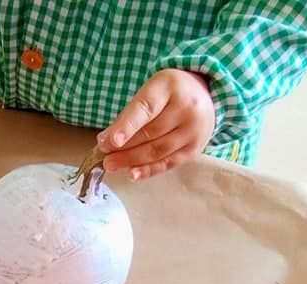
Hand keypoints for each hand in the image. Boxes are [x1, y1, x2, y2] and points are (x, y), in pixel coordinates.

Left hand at [97, 69, 215, 180]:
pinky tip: (132, 174)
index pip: (145, 109)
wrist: (204, 96)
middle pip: (150, 133)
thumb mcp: (150, 91)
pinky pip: (168, 163)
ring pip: (157, 150)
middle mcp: (186, 108)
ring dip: (131, 160)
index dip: (126, 126)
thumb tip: (106, 141)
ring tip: (111, 164)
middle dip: (123, 147)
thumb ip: (130, 114)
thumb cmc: (169, 95)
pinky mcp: (194, 149)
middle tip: (103, 155)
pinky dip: (148, 170)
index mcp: (170, 87)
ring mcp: (193, 130)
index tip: (109, 141)